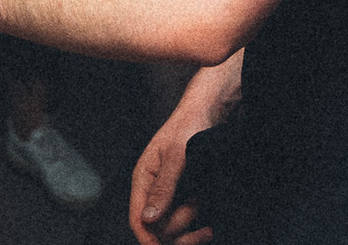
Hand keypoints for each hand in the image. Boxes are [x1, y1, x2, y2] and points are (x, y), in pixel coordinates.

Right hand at [128, 100, 215, 244]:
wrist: (210, 114)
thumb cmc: (190, 128)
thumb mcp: (177, 156)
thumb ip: (163, 188)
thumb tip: (148, 219)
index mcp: (143, 179)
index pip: (137, 219)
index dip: (148, 239)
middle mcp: (154, 191)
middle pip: (157, 229)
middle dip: (178, 226)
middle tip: (197, 209)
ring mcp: (170, 196)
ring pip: (174, 229)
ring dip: (191, 224)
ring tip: (203, 203)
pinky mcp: (185, 198)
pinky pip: (188, 223)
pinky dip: (198, 226)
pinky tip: (209, 224)